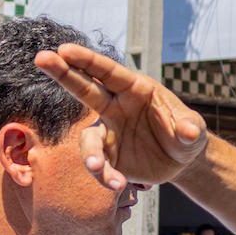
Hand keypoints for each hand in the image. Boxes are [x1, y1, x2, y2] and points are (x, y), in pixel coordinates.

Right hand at [34, 44, 207, 189]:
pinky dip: (104, 174)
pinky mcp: (109, 154)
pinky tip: (117, 184)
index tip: (64, 49)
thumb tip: (188, 132)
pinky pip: (99, 164)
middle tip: (41, 58)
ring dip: (91, 154)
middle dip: (63, 73)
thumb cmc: (188, 134)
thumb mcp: (194, 130)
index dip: (87, 60)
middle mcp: (116, 106)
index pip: (109, 72)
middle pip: (85, 88)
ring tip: (98, 168)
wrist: (183, 160)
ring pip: (89, 139)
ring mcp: (109, 130)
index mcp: (136, 90)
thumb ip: (190, 129)